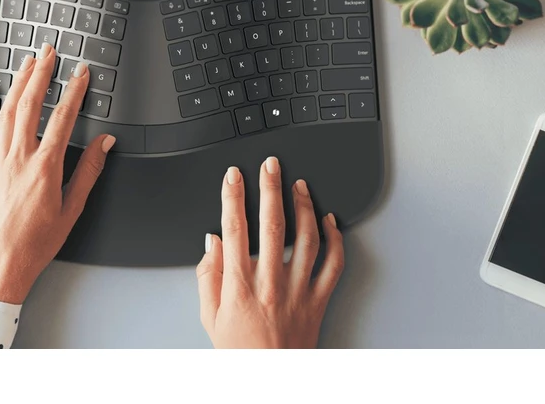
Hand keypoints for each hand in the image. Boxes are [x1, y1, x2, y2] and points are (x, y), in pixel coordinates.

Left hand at [0, 44, 114, 303]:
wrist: (1, 262)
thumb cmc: (36, 242)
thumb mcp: (72, 209)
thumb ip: (89, 172)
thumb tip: (104, 145)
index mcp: (44, 168)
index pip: (62, 119)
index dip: (74, 92)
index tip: (82, 73)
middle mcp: (19, 159)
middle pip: (30, 105)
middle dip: (41, 74)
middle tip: (50, 52)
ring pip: (7, 112)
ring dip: (18, 83)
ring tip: (28, 62)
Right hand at [196, 158, 343, 347]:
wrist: (270, 380)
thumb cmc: (240, 350)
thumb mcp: (209, 316)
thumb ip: (208, 276)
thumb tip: (212, 242)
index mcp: (240, 286)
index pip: (235, 230)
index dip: (233, 197)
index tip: (233, 176)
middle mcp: (271, 284)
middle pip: (272, 225)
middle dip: (270, 188)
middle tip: (270, 164)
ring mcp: (298, 291)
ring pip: (306, 239)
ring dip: (304, 206)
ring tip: (299, 184)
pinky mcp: (319, 300)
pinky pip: (333, 265)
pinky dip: (335, 239)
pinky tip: (329, 220)